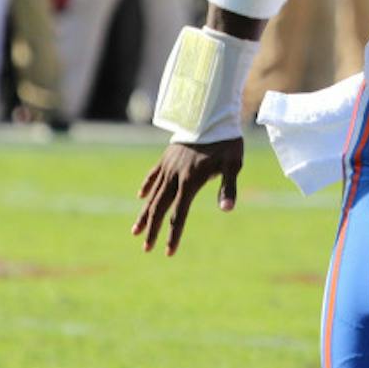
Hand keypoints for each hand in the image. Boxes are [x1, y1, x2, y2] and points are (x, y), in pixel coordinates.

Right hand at [131, 138, 243, 254]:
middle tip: (145, 248)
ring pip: (153, 194)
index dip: (173, 235)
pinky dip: (147, 186)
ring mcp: (168, 166)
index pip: (179, 215)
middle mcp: (175, 176)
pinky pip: (153, 174)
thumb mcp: (233, 164)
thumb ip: (228, 187)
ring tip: (135, 230)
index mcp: (190, 182)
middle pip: (160, 208)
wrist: (210, 114)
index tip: (167, 253)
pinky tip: (141, 195)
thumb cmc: (226, 141)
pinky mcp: (167, 156)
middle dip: (153, 229)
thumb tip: (227, 209)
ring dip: (144, 213)